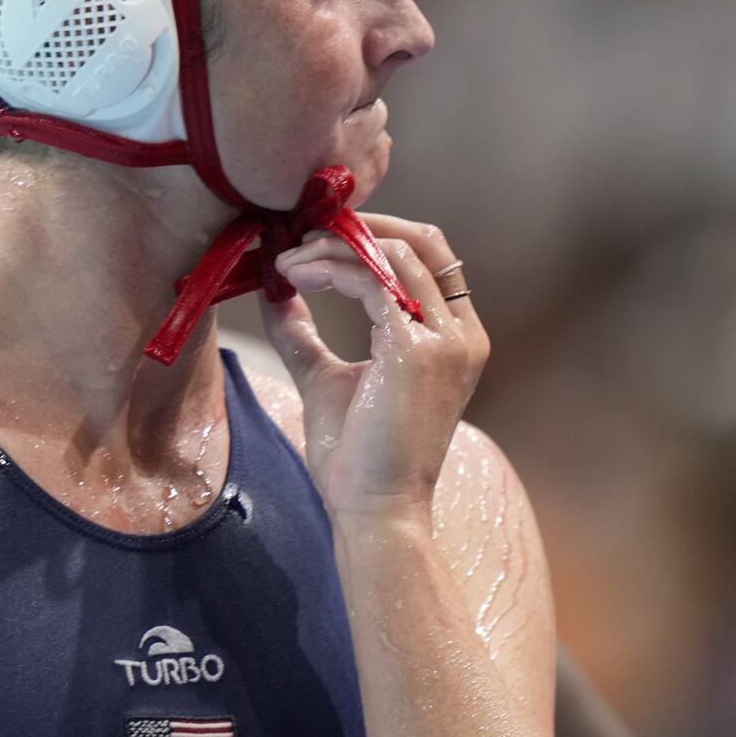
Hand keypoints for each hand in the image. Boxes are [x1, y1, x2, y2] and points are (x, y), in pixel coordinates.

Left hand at [259, 213, 487, 524]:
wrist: (374, 510)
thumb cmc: (357, 456)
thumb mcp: (326, 378)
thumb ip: (303, 332)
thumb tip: (274, 289)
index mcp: (453, 337)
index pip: (426, 256)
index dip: (373, 233)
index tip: (316, 236)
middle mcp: (460, 332)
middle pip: (419, 240)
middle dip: (358, 226)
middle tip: (302, 232)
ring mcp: (445, 339)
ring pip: (392, 253)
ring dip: (332, 247)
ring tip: (287, 262)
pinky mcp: (415, 350)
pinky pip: (371, 279)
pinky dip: (329, 268)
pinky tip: (294, 277)